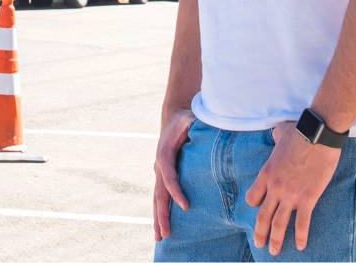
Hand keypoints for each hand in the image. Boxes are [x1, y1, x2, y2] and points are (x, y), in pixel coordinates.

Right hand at [152, 107, 193, 241]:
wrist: (173, 118)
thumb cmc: (184, 119)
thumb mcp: (188, 119)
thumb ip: (192, 124)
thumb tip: (198, 128)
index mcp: (164, 155)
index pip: (169, 178)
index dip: (176, 192)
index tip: (186, 206)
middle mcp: (159, 167)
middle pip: (159, 195)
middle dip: (162, 215)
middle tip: (166, 233)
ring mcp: (159, 173)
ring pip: (157, 200)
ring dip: (158, 218)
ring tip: (160, 238)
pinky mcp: (163, 177)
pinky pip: (161, 197)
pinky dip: (160, 212)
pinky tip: (162, 227)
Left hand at [244, 123, 341, 254]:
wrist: (317, 135)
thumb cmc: (299, 132)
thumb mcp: (280, 133)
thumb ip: (275, 138)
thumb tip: (277, 135)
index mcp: (266, 173)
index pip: (253, 198)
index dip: (255, 205)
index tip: (258, 209)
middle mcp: (274, 188)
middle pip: (263, 216)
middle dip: (260, 233)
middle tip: (259, 244)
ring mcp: (290, 195)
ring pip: (279, 223)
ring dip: (276, 240)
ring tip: (274, 252)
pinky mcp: (308, 198)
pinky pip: (302, 223)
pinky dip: (301, 236)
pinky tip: (301, 246)